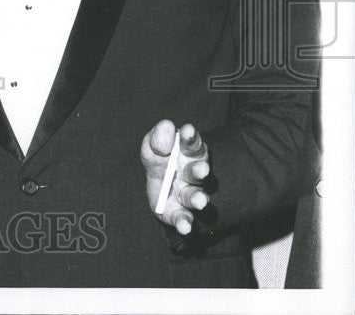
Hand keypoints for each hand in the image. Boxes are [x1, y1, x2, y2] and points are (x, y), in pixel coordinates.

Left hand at [141, 120, 210, 234]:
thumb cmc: (159, 160)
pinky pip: (183, 218)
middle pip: (197, 172)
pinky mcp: (178, 212)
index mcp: (188, 153)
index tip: (187, 130)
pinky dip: (185, 222)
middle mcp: (192, 174)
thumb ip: (157, 138)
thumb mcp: (152, 147)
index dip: (190, 137)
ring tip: (200, 201)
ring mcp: (187, 194)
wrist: (160, 185)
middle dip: (198, 170)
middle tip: (201, 168)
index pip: (192, 143)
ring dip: (197, 198)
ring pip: (194, 196)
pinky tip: (185, 227)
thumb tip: (167, 126)